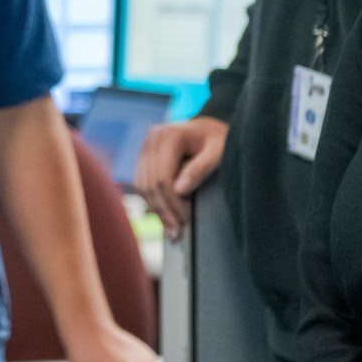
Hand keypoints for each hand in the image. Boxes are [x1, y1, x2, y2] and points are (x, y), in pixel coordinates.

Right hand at [134, 116, 226, 240]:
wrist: (211, 128)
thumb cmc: (219, 140)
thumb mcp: (218, 153)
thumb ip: (200, 169)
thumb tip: (179, 191)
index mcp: (170, 136)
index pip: (163, 177)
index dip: (172, 203)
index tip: (185, 220)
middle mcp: (153, 139)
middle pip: (150, 183)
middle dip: (164, 211)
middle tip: (177, 233)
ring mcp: (146, 147)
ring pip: (142, 186)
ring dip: (156, 209)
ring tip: (172, 229)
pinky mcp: (144, 156)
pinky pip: (142, 183)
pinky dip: (152, 201)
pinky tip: (165, 215)